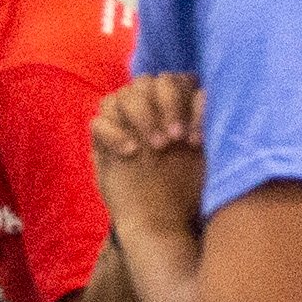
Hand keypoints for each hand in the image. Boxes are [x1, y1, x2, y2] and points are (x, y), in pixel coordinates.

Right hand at [89, 73, 207, 234]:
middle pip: (146, 82)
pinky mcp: (101, 144)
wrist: (161, 222)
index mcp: (172, 107)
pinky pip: (98, 123)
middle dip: (165, 104)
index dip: (183, 97)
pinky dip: (115, 133)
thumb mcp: (203, 156)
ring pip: (120, 96)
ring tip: (158, 147)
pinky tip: (131, 152)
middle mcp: (146, 110)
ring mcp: (122, 125)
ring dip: (142, 116)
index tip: (195, 132)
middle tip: (175, 139)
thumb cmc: (186, 189)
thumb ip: (204, 122)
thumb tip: (203, 94)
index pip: (173, 80)